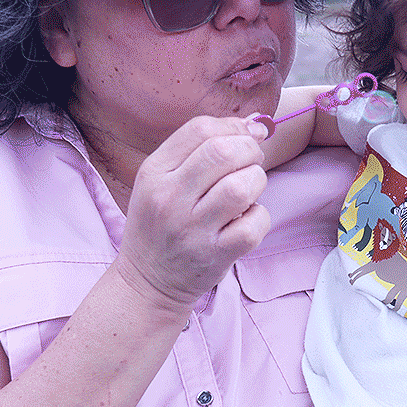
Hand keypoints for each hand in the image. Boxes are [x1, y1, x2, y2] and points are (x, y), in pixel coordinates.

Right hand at [116, 116, 269, 310]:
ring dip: (256, 181)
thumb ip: (200, 149)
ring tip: (248, 190)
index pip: (199, 130)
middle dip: (250, 150)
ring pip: (242, 186)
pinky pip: (254, 224)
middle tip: (251, 161)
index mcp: (154, 173)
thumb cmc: (162, 224)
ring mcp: (192, 229)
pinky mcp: (215, 255)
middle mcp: (170, 198)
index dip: (233, 126)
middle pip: (223, 152)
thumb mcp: (161, 180)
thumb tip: (254, 124)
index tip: (248, 134)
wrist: (147, 283)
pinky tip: (246, 219)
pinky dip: (259, 217)